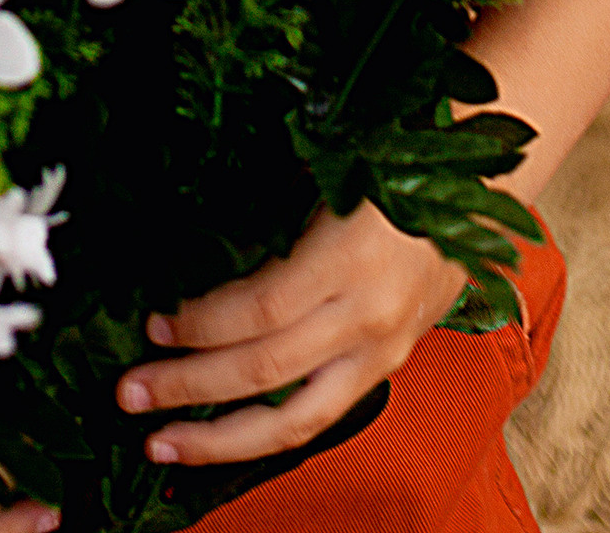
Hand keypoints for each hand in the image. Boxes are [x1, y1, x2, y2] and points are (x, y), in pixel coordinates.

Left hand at [114, 203, 463, 470]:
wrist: (480, 196)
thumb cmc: (392, 167)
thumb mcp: (334, 169)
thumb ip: (274, 211)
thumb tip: (189, 242)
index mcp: (351, 255)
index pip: (262, 309)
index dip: (202, 324)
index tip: (154, 322)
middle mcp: (369, 314)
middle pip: (267, 370)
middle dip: (190, 388)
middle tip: (129, 393)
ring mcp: (382, 352)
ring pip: (295, 419)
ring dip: (220, 439)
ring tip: (162, 443)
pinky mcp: (386, 371)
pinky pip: (319, 417)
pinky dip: (266, 435)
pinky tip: (221, 439)